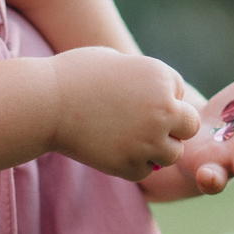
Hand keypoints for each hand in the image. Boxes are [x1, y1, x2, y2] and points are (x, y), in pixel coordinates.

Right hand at [46, 47, 200, 179]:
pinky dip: (132, 164)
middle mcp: (163, 109)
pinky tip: (111, 149)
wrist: (44, 102)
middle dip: (171, 126)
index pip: (179, 94)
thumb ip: (144, 78)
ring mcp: (148, 140)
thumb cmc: (75, 75)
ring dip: (155, 149)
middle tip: (140, 124)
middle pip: (189, 126)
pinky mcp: (129, 164)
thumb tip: (164, 96)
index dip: (160, 97)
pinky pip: (145, 171)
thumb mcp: (116, 62)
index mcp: (161, 78)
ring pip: (172, 153)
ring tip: (126, 138)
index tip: (131, 98)